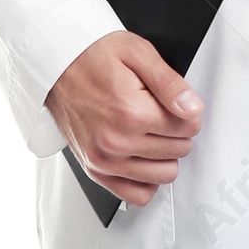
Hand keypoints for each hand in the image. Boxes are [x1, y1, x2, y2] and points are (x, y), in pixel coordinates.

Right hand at [46, 33, 202, 205]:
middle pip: (179, 151)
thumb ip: (169, 83)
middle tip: (160, 113)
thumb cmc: (93, 57)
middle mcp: (116, 141)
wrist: (56, 66)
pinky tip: (144, 158)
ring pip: (164, 175)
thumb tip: (192, 108)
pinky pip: (136, 194)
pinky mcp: (95, 171)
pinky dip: (146, 180)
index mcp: (130, 112)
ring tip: (151, 133)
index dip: (188, 112)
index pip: (188, 127)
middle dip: (177, 132)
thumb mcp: (137, 53)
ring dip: (164, 155)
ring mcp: (104, 160)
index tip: (176, 103)